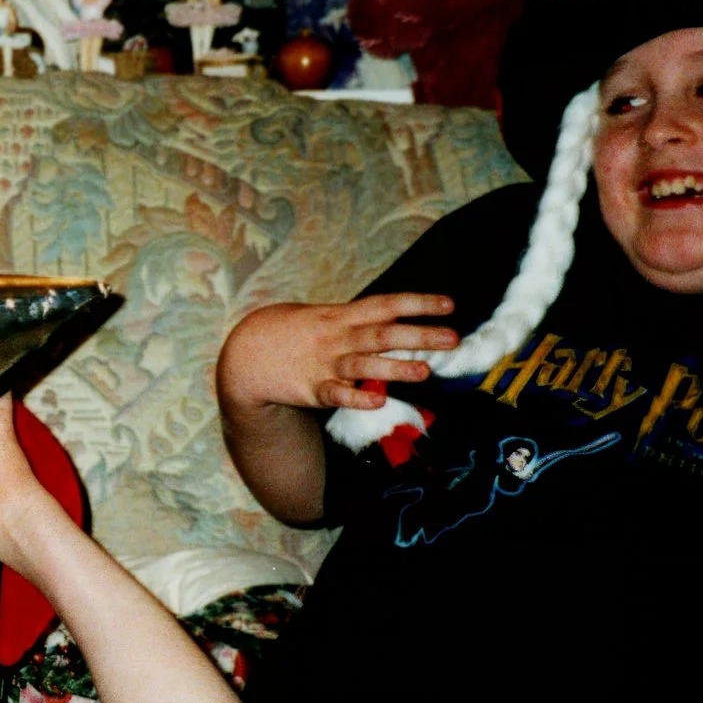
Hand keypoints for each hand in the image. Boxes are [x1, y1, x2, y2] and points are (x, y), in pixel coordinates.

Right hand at [217, 294, 457, 413]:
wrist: (249, 354)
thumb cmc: (299, 335)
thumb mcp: (329, 317)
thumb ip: (364, 322)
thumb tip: (406, 323)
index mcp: (344, 316)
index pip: (387, 305)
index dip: (419, 304)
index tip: (450, 306)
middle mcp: (339, 337)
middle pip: (383, 333)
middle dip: (419, 335)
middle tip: (453, 340)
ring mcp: (326, 363)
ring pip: (364, 363)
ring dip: (394, 367)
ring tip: (425, 371)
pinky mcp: (313, 389)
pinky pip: (337, 394)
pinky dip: (357, 396)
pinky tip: (379, 399)